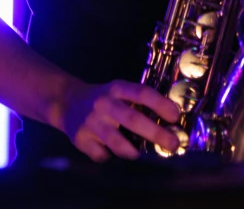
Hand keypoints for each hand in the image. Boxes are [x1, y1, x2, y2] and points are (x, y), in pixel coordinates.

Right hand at [62, 80, 179, 161]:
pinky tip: (111, 151)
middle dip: (156, 134)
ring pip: (116, 142)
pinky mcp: (80, 139)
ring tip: (140, 154)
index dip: (160, 104)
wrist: (67, 102)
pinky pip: (101, 155)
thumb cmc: (104, 98)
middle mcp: (104, 104)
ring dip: (133, 151)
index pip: (142, 93)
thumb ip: (138, 101)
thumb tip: (170, 119)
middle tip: (173, 144)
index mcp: (116, 88)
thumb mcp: (119, 91)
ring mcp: (91, 122)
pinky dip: (109, 156)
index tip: (176, 116)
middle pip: (132, 119)